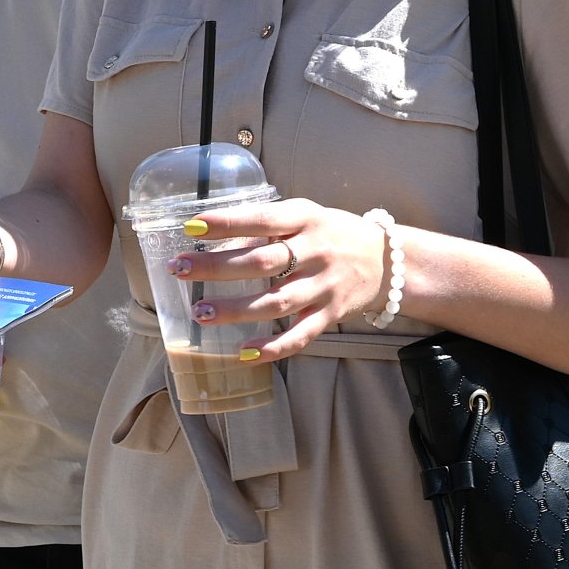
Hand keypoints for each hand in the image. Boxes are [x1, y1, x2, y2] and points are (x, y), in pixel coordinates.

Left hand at [172, 199, 390, 361]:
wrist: (390, 261)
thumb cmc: (329, 233)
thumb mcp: (303, 216)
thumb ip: (265, 227)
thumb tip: (211, 241)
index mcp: (305, 219)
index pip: (262, 219)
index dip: (227, 222)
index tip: (191, 226)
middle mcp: (316, 252)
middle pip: (262, 263)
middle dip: (216, 268)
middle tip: (178, 269)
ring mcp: (324, 286)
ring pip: (276, 302)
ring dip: (236, 310)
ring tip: (200, 313)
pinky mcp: (331, 315)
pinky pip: (301, 335)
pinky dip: (272, 347)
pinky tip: (243, 352)